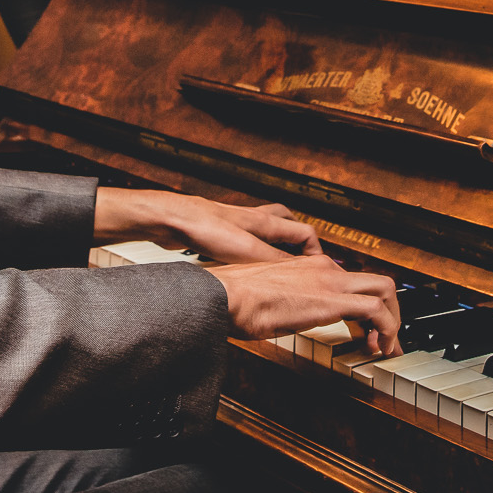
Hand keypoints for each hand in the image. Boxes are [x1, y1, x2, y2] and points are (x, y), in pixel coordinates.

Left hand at [94, 188, 321, 263]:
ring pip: (267, 232)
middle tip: (304, 262)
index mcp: (266, 222)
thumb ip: (274, 260)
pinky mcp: (221, 232)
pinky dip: (254, 252)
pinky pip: (247, 240)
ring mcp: (237, 225)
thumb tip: (299, 272)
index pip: (305, 233)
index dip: (316, 252)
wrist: (173, 219)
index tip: (319, 270)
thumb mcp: (246, 250)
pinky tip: (245, 268)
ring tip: (278, 267)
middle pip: (289, 224)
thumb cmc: (206, 228)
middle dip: (300, 243)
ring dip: (276, 247)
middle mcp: (255, 220)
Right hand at [208, 254, 400, 355]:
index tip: (365, 331)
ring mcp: (331, 281)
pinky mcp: (332, 299)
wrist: (227, 295)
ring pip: (385, 290)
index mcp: (310, 267)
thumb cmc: (237, 299)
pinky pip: (376, 310)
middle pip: (378, 282)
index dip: (365, 308)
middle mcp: (326, 268)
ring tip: (386, 347)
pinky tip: (378, 348)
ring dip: (393, 321)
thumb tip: (287, 319)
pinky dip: (387, 329)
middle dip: (390, 312)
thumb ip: (287, 303)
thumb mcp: (269, 298)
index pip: (352, 282)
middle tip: (386, 339)